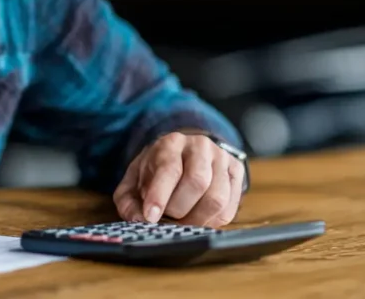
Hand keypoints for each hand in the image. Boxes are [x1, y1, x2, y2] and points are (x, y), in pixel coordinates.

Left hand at [113, 132, 244, 226]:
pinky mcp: (236, 172)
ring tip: (183, 220)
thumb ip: (128, 201)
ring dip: (197, 218)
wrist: (183, 153)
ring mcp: (222, 158)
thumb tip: (138, 219)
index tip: (150, 216)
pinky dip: (212, 221)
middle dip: (179, 209)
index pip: (169, 169)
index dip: (160, 195)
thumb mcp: (134, 181)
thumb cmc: (156, 171)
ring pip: (217, 197)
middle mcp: (200, 146)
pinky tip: (198, 218)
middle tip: (168, 218)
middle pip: (197, 182)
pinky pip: (230, 207)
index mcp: (170, 144)